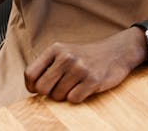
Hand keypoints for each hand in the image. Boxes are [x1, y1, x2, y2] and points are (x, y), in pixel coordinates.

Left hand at [24, 28, 144, 102]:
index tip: (38, 89)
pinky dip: (78, 97)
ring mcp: (80, 68)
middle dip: (50, 93)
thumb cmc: (87, 55)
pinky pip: (74, 99)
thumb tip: (33, 87)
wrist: (117, 51)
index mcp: (56, 49)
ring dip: (66, 95)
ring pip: (58, 96)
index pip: (30, 74)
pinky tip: (85, 87)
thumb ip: (48, 65)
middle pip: (42, 88)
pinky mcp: (93, 80)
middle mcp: (67, 57)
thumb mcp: (65, 52)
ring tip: (76, 84)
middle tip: (61, 87)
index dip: (32, 86)